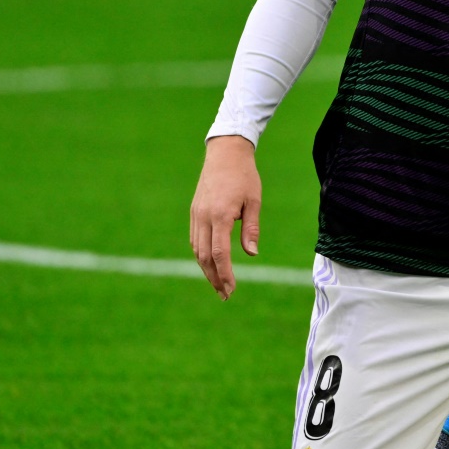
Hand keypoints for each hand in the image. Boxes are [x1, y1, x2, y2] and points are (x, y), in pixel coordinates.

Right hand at [189, 135, 261, 299]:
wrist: (225, 153)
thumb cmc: (245, 176)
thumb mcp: (254, 201)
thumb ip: (251, 229)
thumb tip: (252, 254)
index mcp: (220, 215)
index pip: (220, 253)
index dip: (225, 274)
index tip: (232, 289)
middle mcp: (203, 217)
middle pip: (204, 256)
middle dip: (214, 278)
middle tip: (225, 295)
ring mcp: (196, 215)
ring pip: (196, 250)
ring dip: (206, 270)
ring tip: (218, 285)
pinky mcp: (194, 212)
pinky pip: (194, 240)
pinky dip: (201, 255)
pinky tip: (210, 265)